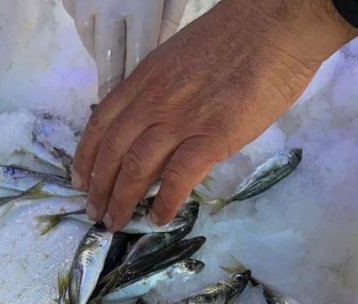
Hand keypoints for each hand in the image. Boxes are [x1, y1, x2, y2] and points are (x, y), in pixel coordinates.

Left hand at [70, 0, 357, 230]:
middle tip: (96, 212)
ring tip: (117, 222)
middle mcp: (154, 101)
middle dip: (99, 188)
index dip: (87, 156)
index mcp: (145, 79)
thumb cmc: (237, 37)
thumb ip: (163, 89)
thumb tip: (159, 121)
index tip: (80, 180)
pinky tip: (159, 219)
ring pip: (135, 168)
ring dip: (122, 201)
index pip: (101, 123)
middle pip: (112, 151)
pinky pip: (177, 178)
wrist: (276, 26)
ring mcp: (180, 120)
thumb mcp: (180, 58)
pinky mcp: (211, 138)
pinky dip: (164, 202)